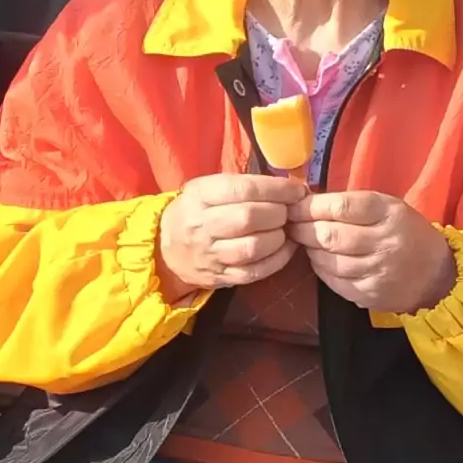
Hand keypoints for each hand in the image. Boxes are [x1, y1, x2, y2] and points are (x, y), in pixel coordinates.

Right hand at [157, 173, 307, 300]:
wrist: (166, 251)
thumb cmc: (195, 213)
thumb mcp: (206, 189)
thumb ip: (241, 185)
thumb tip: (287, 185)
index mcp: (199, 196)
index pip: (243, 189)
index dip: (276, 189)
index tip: (296, 190)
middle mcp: (202, 225)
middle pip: (249, 218)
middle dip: (279, 213)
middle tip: (288, 211)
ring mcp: (210, 254)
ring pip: (253, 247)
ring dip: (278, 237)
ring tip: (284, 229)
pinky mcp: (220, 277)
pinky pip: (255, 271)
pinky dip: (277, 260)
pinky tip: (284, 248)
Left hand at [289, 190, 457, 312]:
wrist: (437, 275)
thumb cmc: (407, 233)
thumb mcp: (389, 207)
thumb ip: (353, 204)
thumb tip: (308, 201)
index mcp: (389, 213)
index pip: (341, 207)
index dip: (310, 206)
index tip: (293, 205)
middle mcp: (384, 243)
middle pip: (330, 235)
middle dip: (302, 228)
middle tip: (290, 224)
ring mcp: (377, 272)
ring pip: (328, 260)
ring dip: (309, 249)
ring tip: (303, 241)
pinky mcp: (369, 294)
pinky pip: (333, 281)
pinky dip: (320, 268)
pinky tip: (319, 259)